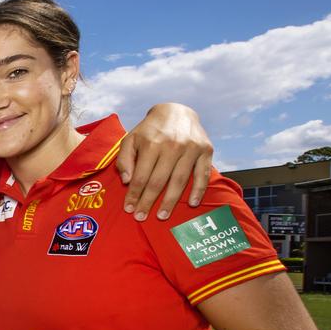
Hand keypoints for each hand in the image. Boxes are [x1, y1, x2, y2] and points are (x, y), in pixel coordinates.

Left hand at [115, 103, 212, 220]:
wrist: (177, 111)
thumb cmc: (150, 130)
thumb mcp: (131, 139)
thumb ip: (124, 159)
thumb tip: (127, 181)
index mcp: (151, 143)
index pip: (141, 176)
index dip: (134, 195)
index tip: (129, 209)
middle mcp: (172, 146)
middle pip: (158, 181)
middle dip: (148, 202)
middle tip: (141, 217)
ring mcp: (191, 148)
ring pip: (179, 180)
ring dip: (170, 201)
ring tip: (162, 215)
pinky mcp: (206, 150)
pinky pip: (202, 174)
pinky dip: (198, 190)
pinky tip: (191, 203)